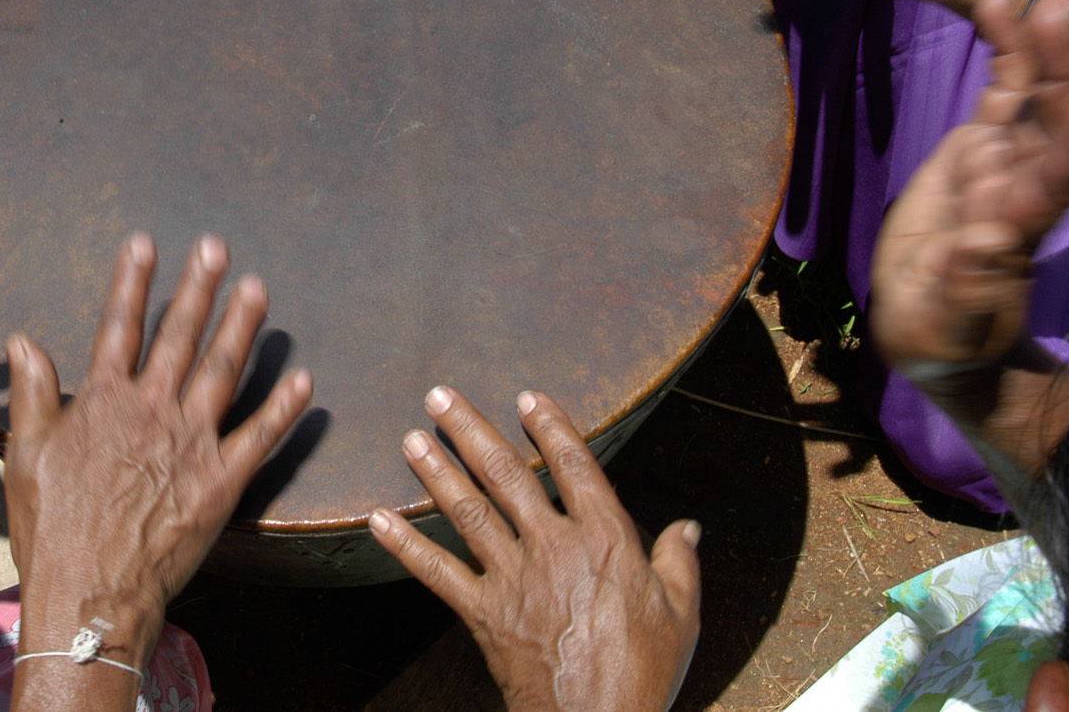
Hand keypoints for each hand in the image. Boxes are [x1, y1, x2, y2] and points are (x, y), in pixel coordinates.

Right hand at [4, 234, 313, 669]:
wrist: (90, 593)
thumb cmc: (52, 529)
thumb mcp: (26, 455)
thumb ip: (33, 393)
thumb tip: (22, 341)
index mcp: (103, 402)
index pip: (120, 327)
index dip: (133, 282)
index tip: (146, 242)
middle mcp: (151, 411)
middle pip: (180, 337)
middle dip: (198, 287)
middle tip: (217, 246)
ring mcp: (190, 444)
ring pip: (223, 371)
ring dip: (242, 327)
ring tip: (257, 288)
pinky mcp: (221, 482)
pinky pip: (259, 436)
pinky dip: (283, 406)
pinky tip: (304, 378)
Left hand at [369, 386, 700, 711]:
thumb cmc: (644, 671)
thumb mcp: (681, 613)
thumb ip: (680, 562)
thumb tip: (688, 527)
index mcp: (606, 539)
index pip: (574, 466)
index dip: (550, 427)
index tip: (527, 397)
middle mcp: (554, 547)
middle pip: (507, 474)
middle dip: (470, 429)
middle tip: (439, 396)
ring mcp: (515, 579)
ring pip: (469, 511)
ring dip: (437, 471)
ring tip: (410, 438)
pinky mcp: (486, 613)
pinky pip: (439, 573)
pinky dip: (407, 546)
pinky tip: (379, 520)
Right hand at [870, 0, 1068, 379]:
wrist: (936, 324)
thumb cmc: (943, 338)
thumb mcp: (945, 327)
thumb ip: (965, 289)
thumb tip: (980, 246)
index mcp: (1017, 233)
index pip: (1056, 184)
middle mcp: (1025, 188)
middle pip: (1055, 124)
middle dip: (1068, 69)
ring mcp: (1007, 161)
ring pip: (1036, 98)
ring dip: (1048, 48)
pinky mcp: (981, 146)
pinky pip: (1001, 92)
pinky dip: (1007, 50)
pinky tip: (1000, 3)